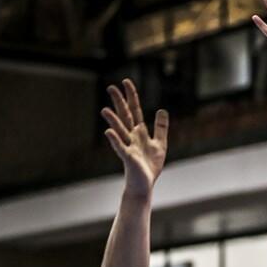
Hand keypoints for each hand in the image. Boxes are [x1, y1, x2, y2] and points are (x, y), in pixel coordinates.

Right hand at [101, 79, 167, 195]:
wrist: (144, 184)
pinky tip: (109, 132)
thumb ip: (160, 127)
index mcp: (139, 132)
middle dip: (119, 103)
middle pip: (125, 116)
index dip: (131, 97)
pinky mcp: (128, 158)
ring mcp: (129, 146)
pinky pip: (120, 147)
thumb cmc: (150, 165)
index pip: (135, 110)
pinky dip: (115, 140)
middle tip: (111, 87)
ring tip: (104, 110)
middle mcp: (132, 137)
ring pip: (120, 131)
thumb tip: (162, 110)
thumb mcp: (160, 144)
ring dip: (113, 121)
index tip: (126, 81)